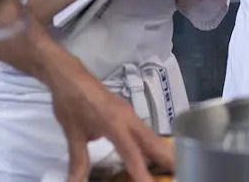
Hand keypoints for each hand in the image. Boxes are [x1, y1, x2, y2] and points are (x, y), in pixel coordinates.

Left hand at [50, 61, 173, 181]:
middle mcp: (128, 118)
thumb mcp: (73, 134)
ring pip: (151, 135)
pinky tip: (153, 153)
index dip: (142, 172)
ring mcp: (129, 114)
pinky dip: (152, 144)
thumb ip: (79, 161)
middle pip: (152, 142)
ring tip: (173, 167)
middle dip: (167, 159)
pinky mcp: (127, 111)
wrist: (68, 75)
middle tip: (180, 173)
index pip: (133, 153)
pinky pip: (145, 130)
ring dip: (162, 151)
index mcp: (114, 124)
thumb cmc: (70, 103)